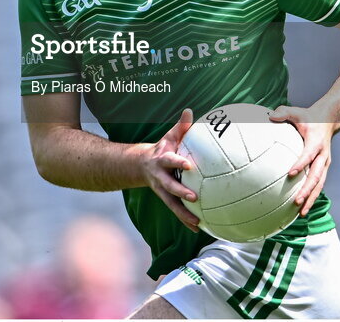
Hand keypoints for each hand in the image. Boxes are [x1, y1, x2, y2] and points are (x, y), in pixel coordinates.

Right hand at [140, 108, 200, 231]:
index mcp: (162, 160)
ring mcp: (162, 190)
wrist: (142, 165)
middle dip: (180, 192)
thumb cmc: (163, 148)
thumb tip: (189, 111)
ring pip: (171, 204)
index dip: (178, 162)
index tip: (189, 165)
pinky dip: (185, 220)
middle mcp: (160, 177)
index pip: (170, 160)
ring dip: (183, 214)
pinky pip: (176, 211)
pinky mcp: (166, 199)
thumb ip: (181, 127)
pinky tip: (198, 228)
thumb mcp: (169, 137)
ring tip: (197, 221)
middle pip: (169, 186)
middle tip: (194, 198)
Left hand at [268, 105, 335, 216]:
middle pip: (317, 176)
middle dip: (307, 190)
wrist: (327, 120)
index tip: (290, 174)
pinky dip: (311, 197)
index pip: (308, 155)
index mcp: (316, 142)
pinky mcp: (323, 169)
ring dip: (311, 199)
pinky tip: (302, 209)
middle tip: (297, 201)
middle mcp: (323, 155)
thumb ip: (283, 112)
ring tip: (301, 213)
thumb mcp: (296, 111)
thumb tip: (270, 115)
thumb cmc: (307, 117)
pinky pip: (318, 185)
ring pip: (319, 185)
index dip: (301, 164)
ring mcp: (324, 164)